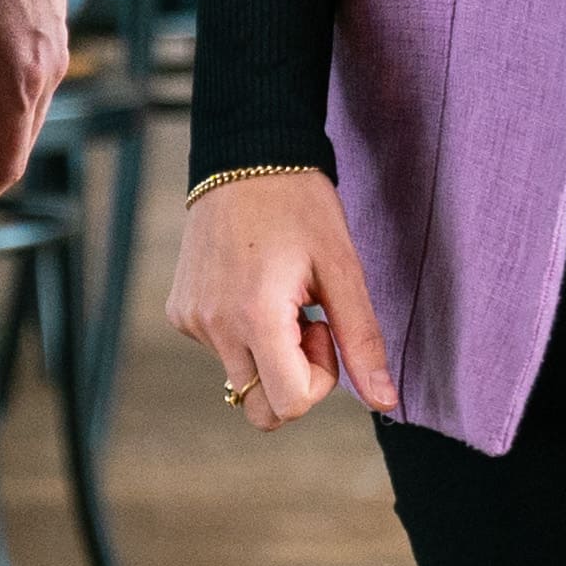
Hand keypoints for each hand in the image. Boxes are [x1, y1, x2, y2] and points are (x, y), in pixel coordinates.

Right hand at [171, 167, 395, 428]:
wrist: (246, 156)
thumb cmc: (301, 207)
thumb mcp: (343, 269)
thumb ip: (362, 340)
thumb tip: (385, 402)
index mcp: (256, 318)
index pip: (290, 404)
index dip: (320, 380)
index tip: (323, 327)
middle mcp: (215, 327)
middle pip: (260, 410)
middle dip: (293, 380)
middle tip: (306, 321)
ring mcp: (192, 321)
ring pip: (240, 378)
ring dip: (269, 352)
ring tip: (280, 293)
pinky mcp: (180, 312)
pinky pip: (219, 349)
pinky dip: (243, 333)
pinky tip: (254, 284)